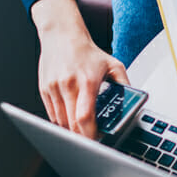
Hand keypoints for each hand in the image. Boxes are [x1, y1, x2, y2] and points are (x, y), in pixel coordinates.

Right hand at [31, 0, 128, 138]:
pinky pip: (52, 115)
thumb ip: (125, 84)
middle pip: (71, 124)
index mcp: (86, 81)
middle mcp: (67, 85)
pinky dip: (62, 121)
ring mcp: (53, 88)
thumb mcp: (113, 64)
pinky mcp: (44, 90)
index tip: (98, 140)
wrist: (61, 35)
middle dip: (82, 137)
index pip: (85, 116)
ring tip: (83, 129)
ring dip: (72, 130)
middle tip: (92, 140)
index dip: (90, 134)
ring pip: (60, 123)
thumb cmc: (87, 51)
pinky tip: (71, 117)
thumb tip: (132, 102)